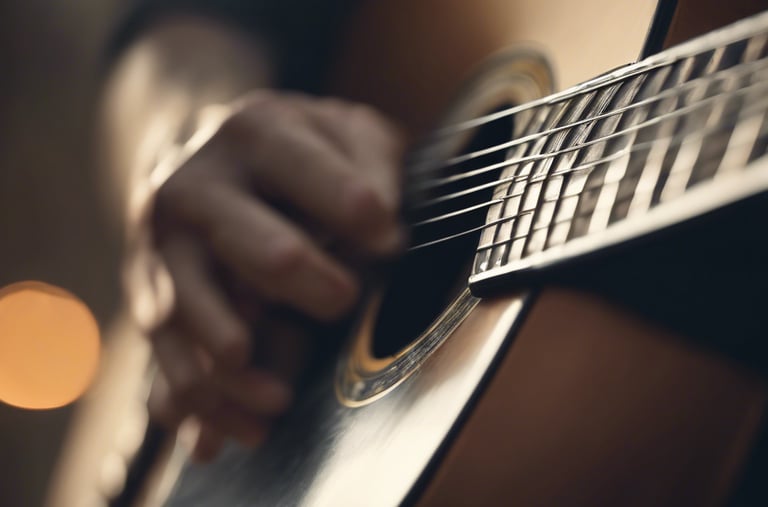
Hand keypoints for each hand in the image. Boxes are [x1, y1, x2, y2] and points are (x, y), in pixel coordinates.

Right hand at [127, 91, 404, 460]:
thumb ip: (375, 161)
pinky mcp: (148, 289)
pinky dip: (199, 397)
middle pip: (263, 250)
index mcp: (254, 133)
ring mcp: (164, 242)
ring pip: (194, 312)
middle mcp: (198, 186)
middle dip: (312, 285)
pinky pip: (165, 353)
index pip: (307, 171)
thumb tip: (387, 227)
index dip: (356, 212)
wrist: (195, 151)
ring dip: (240, 366)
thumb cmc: (290, 150)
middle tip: (344, 301)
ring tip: (279, 397)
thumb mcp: (341, 129)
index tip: (391, 242)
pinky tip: (235, 425)